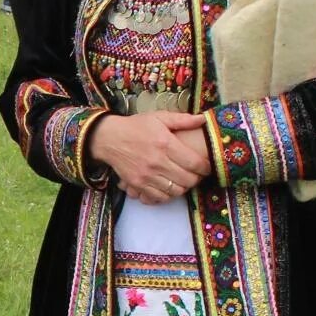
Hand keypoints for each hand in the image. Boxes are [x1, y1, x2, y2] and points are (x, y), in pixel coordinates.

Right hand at [84, 111, 211, 202]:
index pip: (194, 163)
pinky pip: (160, 197)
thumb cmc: (136, 126)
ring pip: (176, 191)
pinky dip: (168, 195)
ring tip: (184, 180)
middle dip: (197, 178)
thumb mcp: (159, 117)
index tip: (206, 166)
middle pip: (188, 180)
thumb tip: (202, 119)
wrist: (109, 138)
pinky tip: (169, 186)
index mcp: (165, 143)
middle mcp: (157, 161)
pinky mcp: (137, 184)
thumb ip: (182, 120)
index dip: (205, 167)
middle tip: (196, 174)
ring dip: (184, 187)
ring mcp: (146, 175)